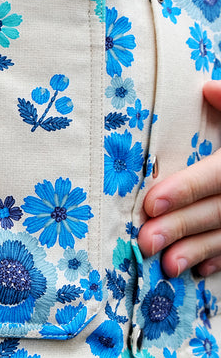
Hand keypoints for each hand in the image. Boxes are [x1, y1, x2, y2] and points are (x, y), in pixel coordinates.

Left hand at [138, 80, 220, 277]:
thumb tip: (208, 87)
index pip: (216, 176)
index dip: (186, 190)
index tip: (151, 203)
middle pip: (217, 211)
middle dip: (181, 227)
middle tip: (145, 242)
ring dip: (196, 251)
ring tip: (166, 265)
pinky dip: (219, 259)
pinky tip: (195, 270)